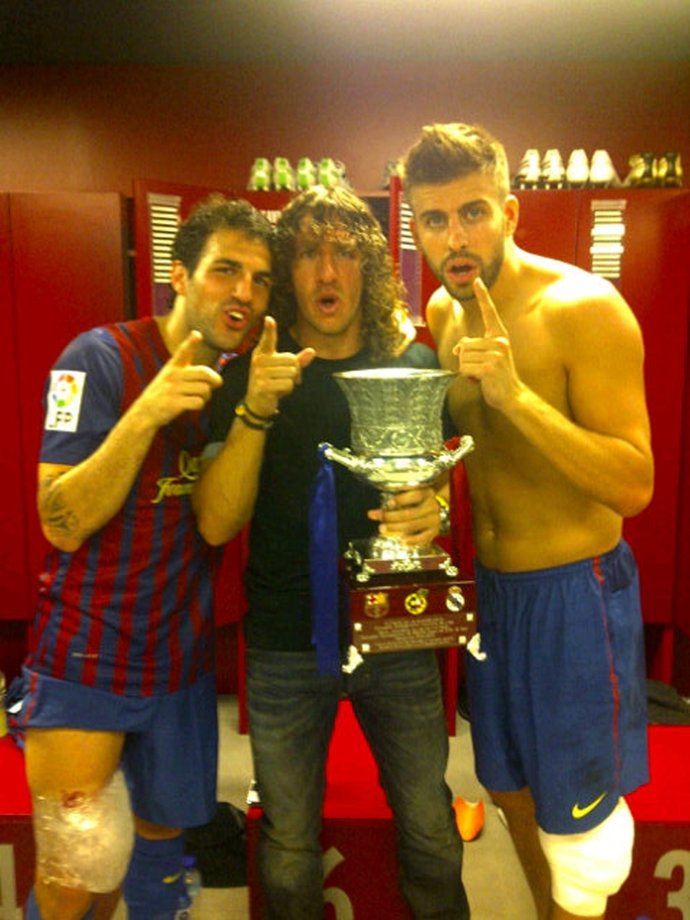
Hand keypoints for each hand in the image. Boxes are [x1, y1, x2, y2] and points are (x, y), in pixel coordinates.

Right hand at [135, 330, 222, 427]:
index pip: (183, 351)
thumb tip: (216, 380)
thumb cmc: (163, 393)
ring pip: (205, 389)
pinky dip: (200, 405)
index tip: (197, 335)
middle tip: (214, 386)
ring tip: (198, 397)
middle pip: (205, 373)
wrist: (145, 412)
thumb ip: (191, 373)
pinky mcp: (175, 403)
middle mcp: (173, 375)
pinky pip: (199, 402)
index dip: (191, 342)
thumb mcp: (170, 376)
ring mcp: (173, 389)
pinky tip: (192, 405)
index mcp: (173, 366)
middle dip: (215, 380)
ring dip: (206, 396)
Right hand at [245, 316, 315, 416]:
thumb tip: (312, 351)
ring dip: (290, 382)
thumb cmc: (271, 382)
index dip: (269, 329)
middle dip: (294, 371)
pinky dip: (287, 390)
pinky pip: (287, 384)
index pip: (268, 339)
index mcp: (262, 353)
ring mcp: (259, 373)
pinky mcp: (262, 386)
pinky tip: (277, 392)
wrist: (257, 403)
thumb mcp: (282, 369)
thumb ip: (297, 360)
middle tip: (284, 378)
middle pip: (292, 360)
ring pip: (291, 373)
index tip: (269, 319)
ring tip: (279, 385)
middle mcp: (259, 361)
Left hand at [367, 486, 439, 546]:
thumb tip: (378, 509)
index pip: (416, 495)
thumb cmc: (420, 501)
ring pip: (412, 525)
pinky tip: (401, 541)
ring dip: (395, 528)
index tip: (388, 503)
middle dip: (390, 516)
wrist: (440, 509)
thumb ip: (400, 499)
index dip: (401, 499)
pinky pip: (423, 538)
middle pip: (410, 513)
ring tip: (382, 528)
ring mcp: (434, 520)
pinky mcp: (434, 532)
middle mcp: (432, 506)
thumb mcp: (415, 494)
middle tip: (378, 517)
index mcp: (427, 494)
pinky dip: (412, 540)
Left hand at [453, 278, 520, 409]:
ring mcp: (496, 354)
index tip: (477, 280)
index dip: (483, 296)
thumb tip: (457, 348)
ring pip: (463, 357)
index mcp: (500, 336)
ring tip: (482, 375)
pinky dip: (467, 377)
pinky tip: (480, 381)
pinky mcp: (490, 367)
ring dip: (466, 370)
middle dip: (466, 360)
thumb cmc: (496, 377)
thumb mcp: (486, 357)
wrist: (512, 396)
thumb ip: (472, 348)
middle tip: (481, 370)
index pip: (490, 313)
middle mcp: (499, 342)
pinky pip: (465, 368)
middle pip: (465, 344)